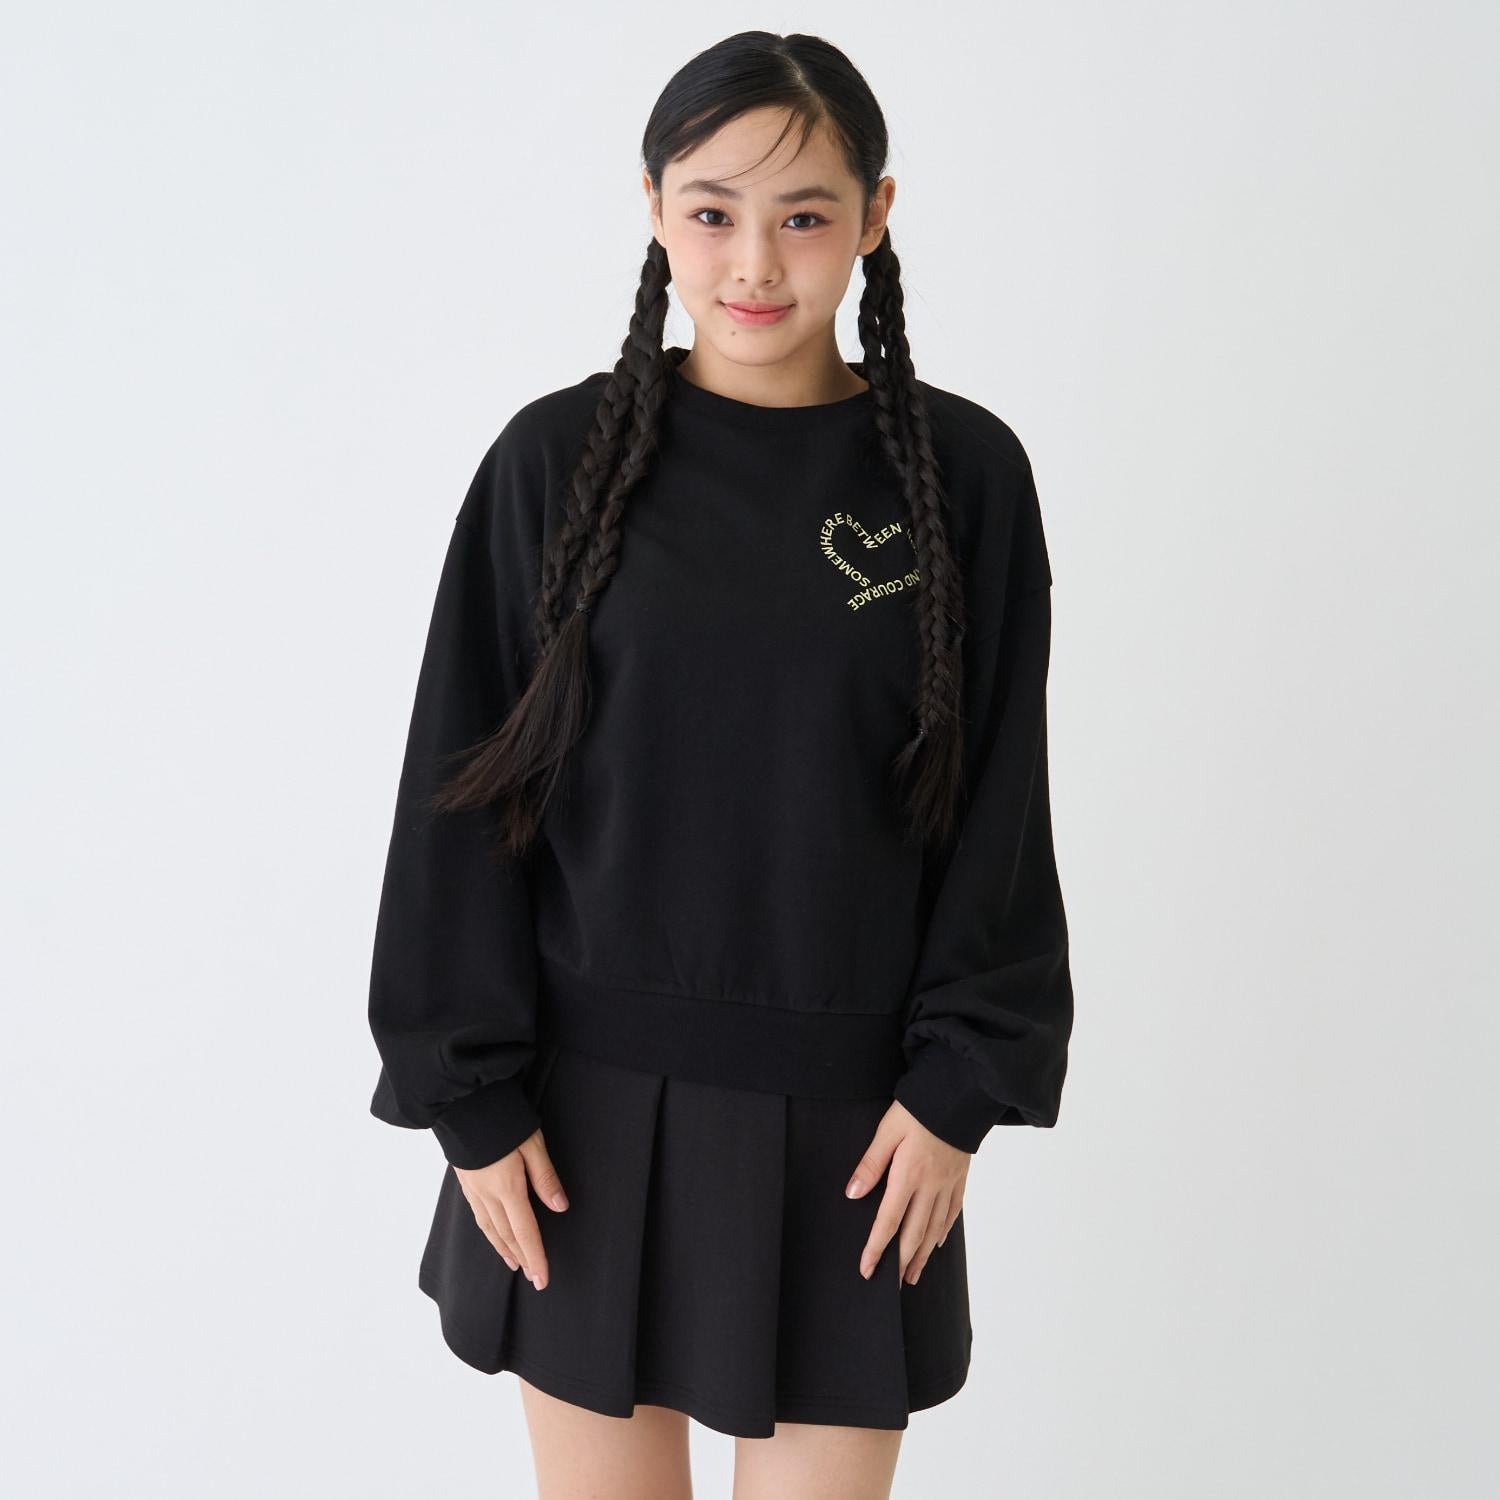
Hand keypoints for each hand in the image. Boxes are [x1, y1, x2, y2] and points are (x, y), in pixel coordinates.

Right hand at [453, 1127, 569, 1288]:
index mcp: (507, 1187)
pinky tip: (493, 1234)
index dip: (536, 1256)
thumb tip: (560, 1207)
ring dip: (504, 1249)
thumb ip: (545, 1177)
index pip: (525, 1232)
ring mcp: (473, 1189)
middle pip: (507, 1235)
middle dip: (522, 1258)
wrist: (462, 1104)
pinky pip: (479, 1216)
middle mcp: (487, 1194)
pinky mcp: (465, 1181)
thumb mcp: (532, 1143)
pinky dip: (489, 1233)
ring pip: (490, 1229)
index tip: (543, 1279)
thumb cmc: (502, 1119)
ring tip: (515, 1263)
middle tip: (534, 1278)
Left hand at [845, 1100, 968, 1285]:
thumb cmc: (918, 1110)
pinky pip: (953, 1212)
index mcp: (908, 1176)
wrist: (960, 1096)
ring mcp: (948, 1184)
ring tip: (913, 1274)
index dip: (876, 1248)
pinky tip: (937, 1242)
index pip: (888, 1221)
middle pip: (914, 1233)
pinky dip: (944, 1231)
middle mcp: (930, 1186)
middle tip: (892, 1285)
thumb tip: (853, 1193)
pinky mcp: (960, 1178)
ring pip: (934, 1228)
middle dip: (901, 1261)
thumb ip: (871, 1163)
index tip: (867, 1269)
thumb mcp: (887, 1130)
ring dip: (922, 1255)